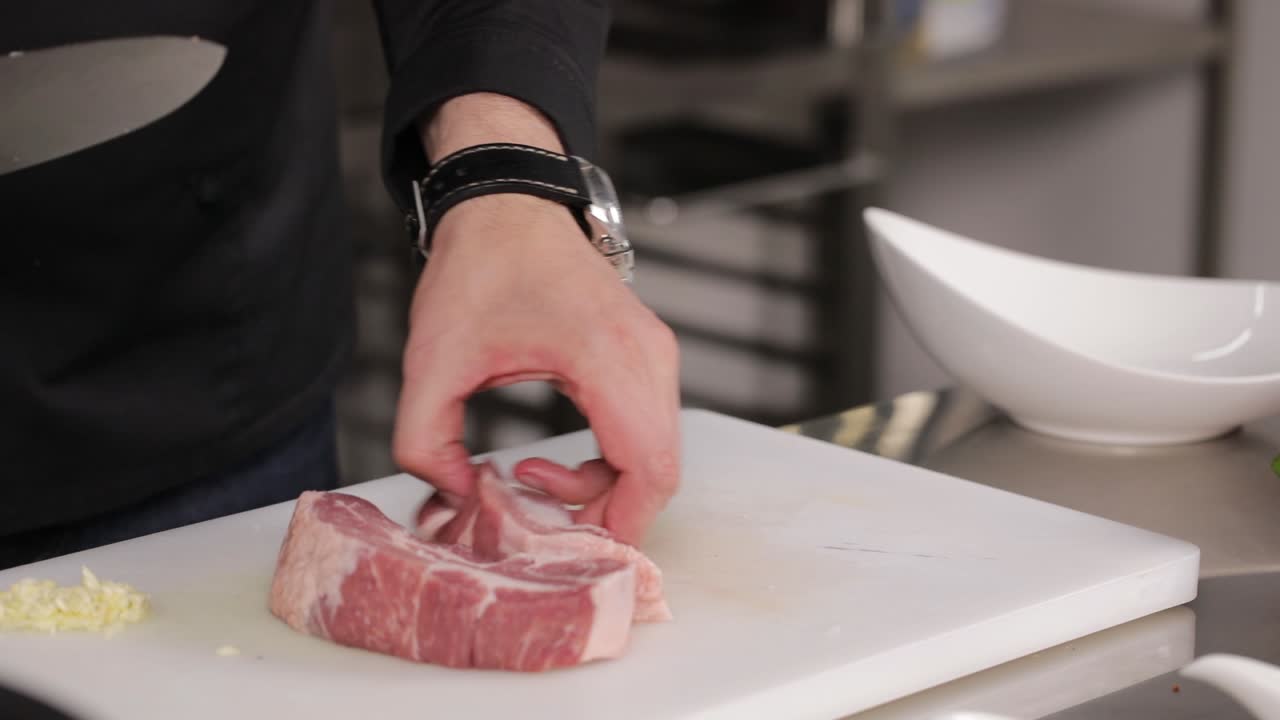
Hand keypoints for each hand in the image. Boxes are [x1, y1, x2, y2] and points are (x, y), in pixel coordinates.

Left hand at [391, 192, 680, 544]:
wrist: (508, 205)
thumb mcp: (430, 358)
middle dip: (609, 514)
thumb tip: (460, 494)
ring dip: (608, 487)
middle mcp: (648, 356)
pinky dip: (615, 460)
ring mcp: (656, 353)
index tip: (568, 546)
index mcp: (607, 356)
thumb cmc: (479, 268)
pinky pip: (650, 429)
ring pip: (659, 454)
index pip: (649, 469)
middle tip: (543, 522)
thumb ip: (423, 439)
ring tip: (536, 475)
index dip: (619, 524)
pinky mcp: (649, 354)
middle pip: (662, 471)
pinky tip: (559, 454)